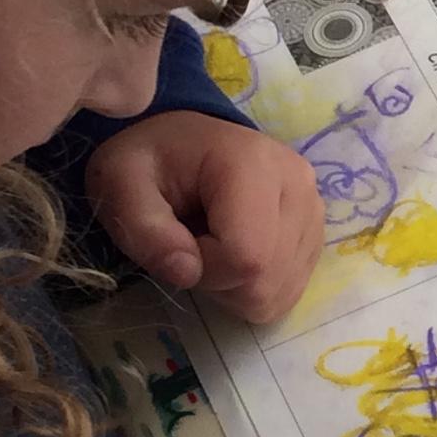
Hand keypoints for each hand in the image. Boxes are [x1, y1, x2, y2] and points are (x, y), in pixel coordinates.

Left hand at [86, 112, 323, 323]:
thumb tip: (187, 272)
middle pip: (267, 280)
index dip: (205, 271)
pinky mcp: (317, 232)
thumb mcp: (120, 184)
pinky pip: (290, 290)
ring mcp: (315, 210)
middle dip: (219, 282)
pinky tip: (235, 254)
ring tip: (213, 246)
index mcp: (253, 164)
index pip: (247, 258)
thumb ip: (143, 228)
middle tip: (192, 246)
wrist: (185, 144)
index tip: (177, 245)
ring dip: (236, 288)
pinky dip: (256, 287)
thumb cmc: (150, 161)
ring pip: (280, 292)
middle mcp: (299, 185)